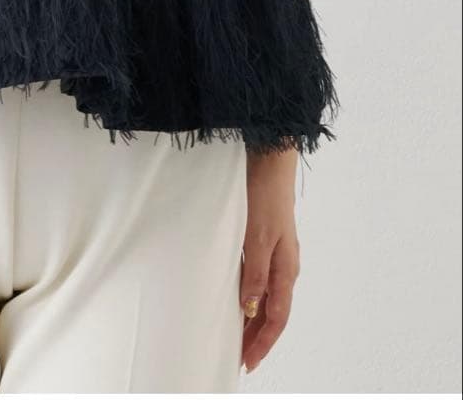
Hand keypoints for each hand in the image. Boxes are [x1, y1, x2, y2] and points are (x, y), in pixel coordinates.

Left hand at [240, 148, 300, 373]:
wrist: (270, 162)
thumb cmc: (265, 196)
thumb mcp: (257, 237)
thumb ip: (255, 273)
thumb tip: (251, 309)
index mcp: (286, 269)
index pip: (276, 317)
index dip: (262, 342)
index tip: (247, 363)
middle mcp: (285, 265)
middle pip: (273, 312)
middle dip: (258, 337)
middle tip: (240, 358)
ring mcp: (277, 253)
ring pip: (268, 297)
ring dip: (255, 319)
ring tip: (238, 337)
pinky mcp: (267, 241)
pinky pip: (262, 279)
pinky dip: (252, 296)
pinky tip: (241, 298)